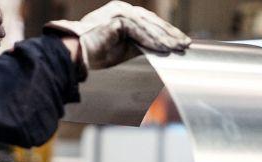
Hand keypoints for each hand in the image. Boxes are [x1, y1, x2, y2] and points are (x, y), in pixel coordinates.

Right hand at [45, 1, 190, 71]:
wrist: (76, 54)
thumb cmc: (95, 53)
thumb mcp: (124, 49)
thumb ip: (140, 45)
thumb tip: (159, 49)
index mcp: (122, 13)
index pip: (149, 22)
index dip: (165, 32)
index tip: (179, 42)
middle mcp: (121, 9)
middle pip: (151, 21)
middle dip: (170, 33)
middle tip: (185, 44)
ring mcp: (119, 11)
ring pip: (147, 25)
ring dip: (164, 38)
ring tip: (177, 48)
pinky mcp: (116, 19)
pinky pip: (138, 31)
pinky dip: (152, 40)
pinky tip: (163, 48)